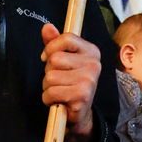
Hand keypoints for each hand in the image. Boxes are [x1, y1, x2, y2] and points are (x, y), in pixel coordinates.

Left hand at [40, 23, 100, 137]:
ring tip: (59, 91)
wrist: (80, 113)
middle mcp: (94, 65)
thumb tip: (47, 27)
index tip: (47, 58)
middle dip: (49, 71)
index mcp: (92, 52)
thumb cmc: (70, 83)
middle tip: (58, 80)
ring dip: (48, 87)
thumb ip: (54, 43)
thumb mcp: (63, 60)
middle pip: (55, 59)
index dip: (51, 48)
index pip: (66, 38)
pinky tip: (59, 101)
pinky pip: (51, 92)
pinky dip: (48, 99)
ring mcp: (89, 80)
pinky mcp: (81, 96)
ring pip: (50, 77)